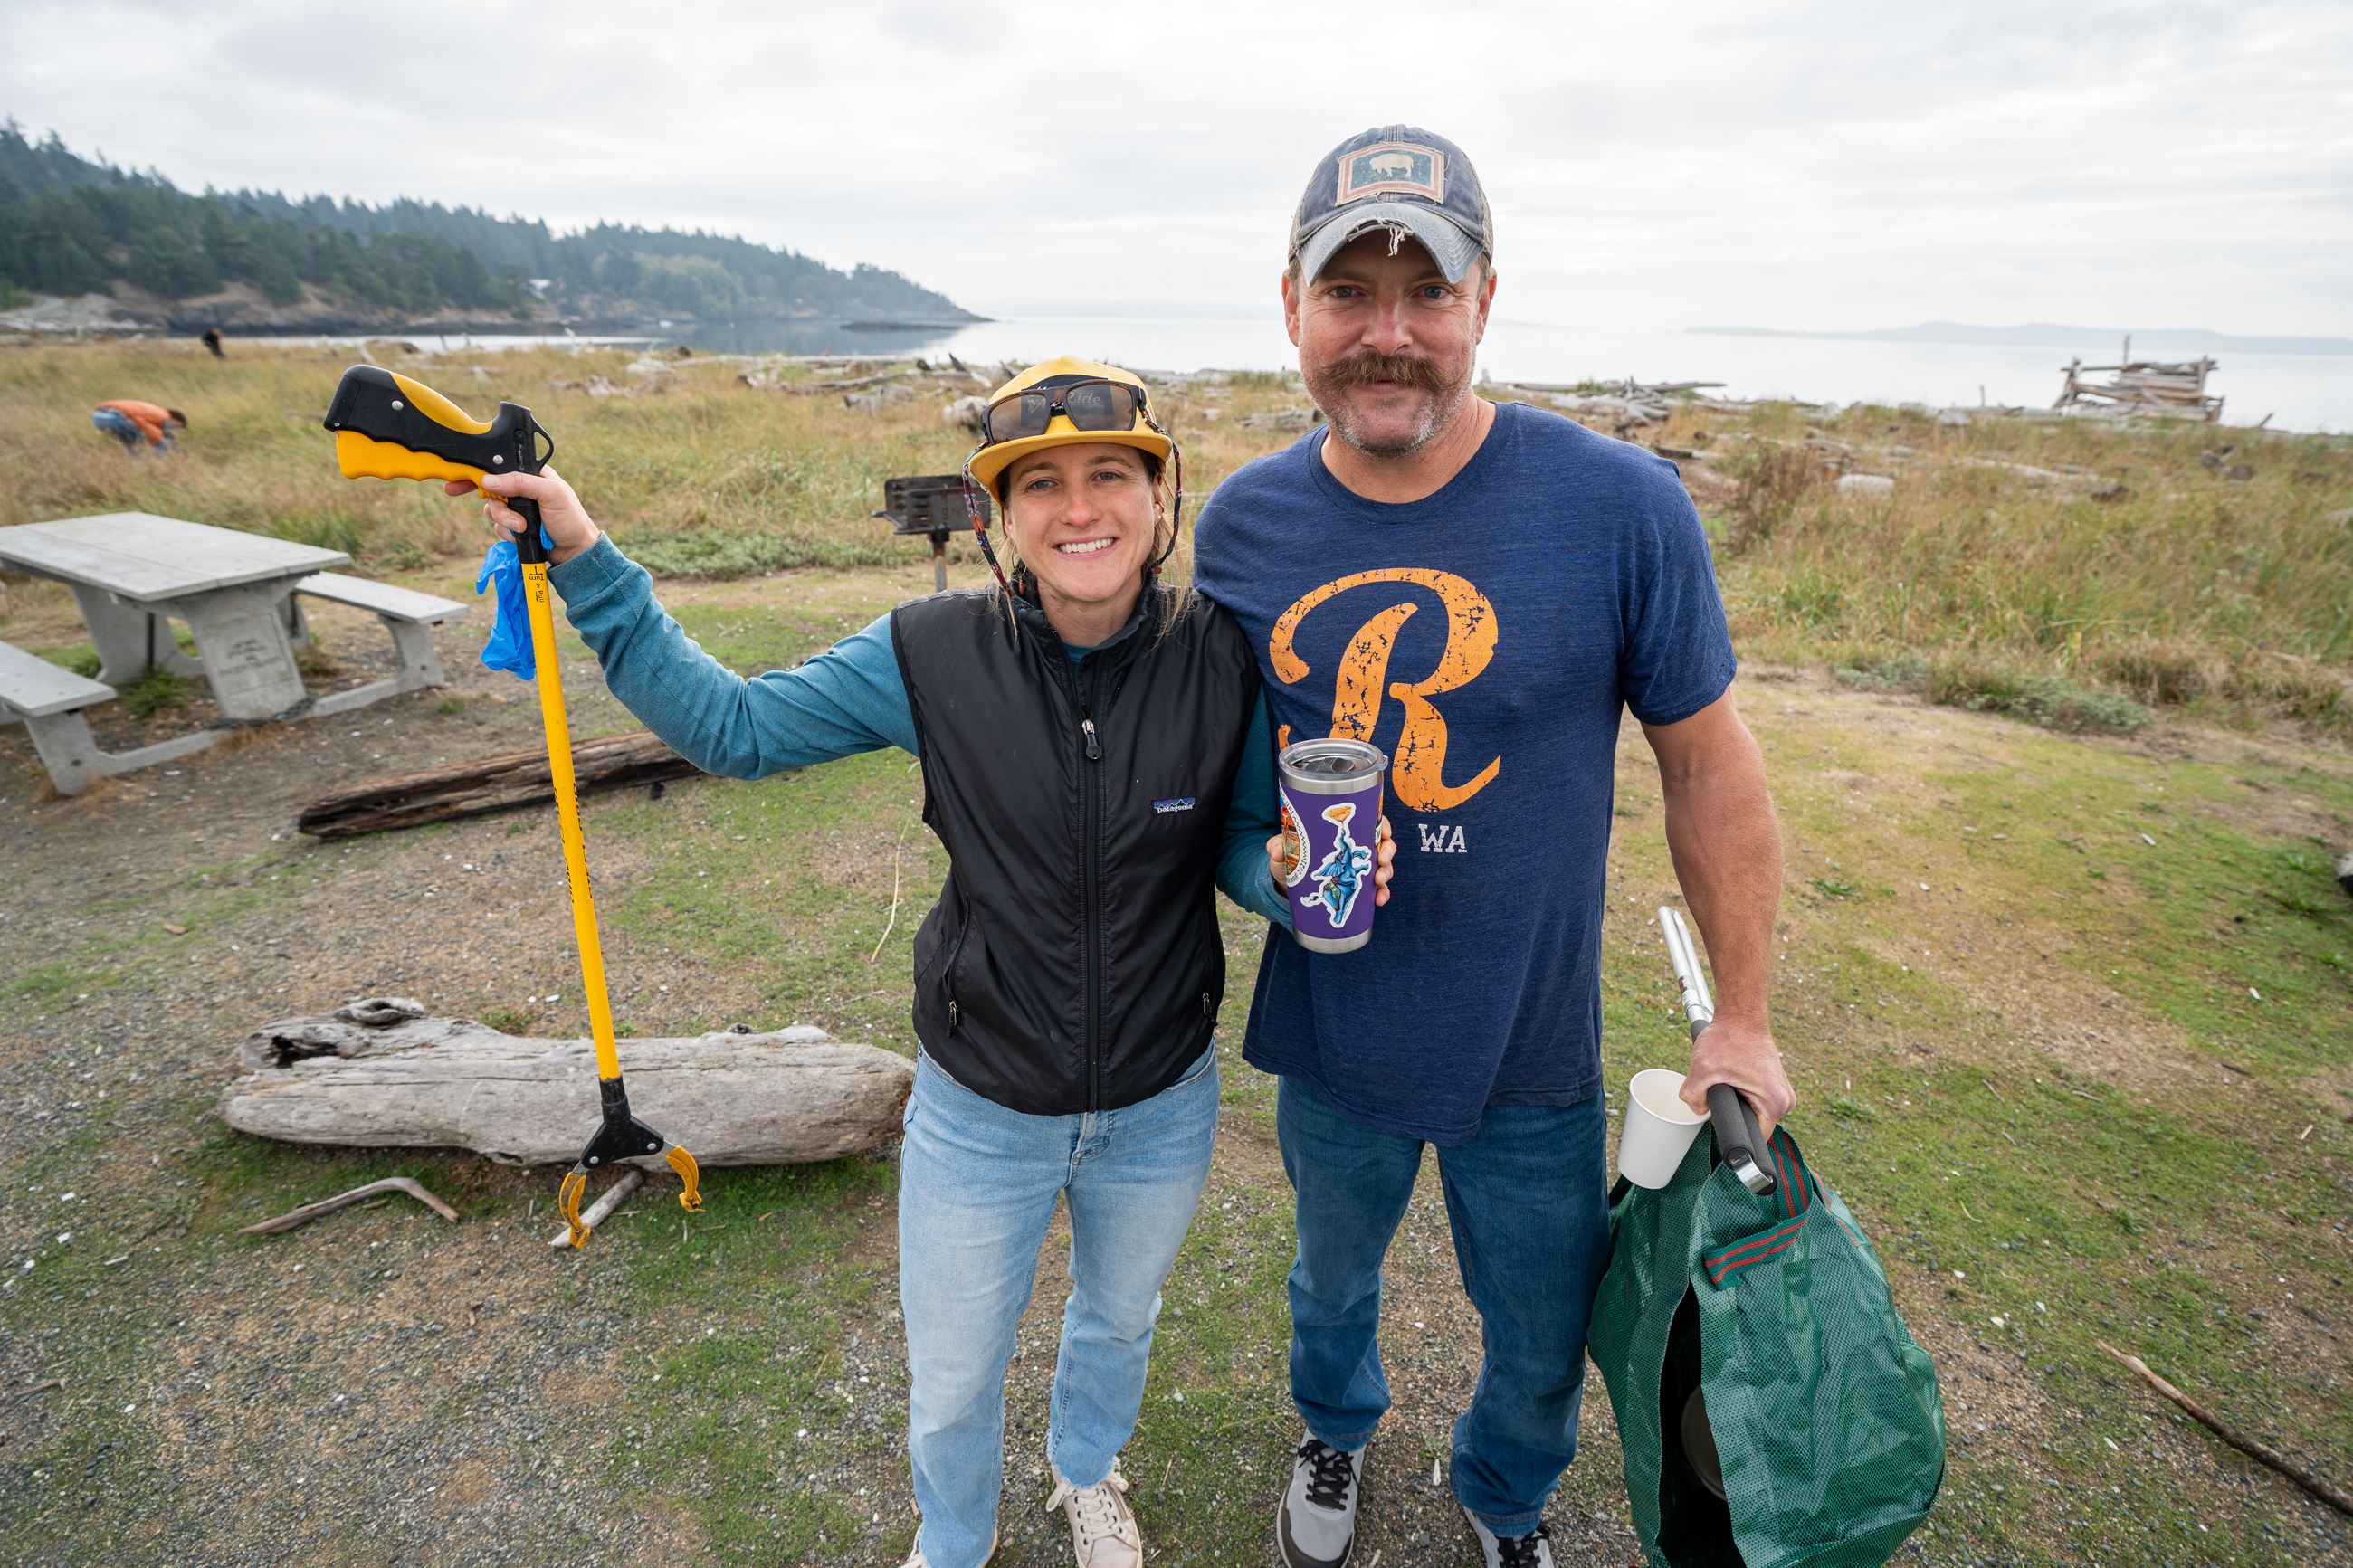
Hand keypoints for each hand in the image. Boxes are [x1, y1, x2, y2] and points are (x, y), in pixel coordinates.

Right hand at [443, 466, 599, 564]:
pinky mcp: (513, 526)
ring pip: (492, 509)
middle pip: (490, 488)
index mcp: (531, 474)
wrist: (574, 552)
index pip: (501, 466)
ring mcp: (516, 509)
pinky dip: (506, 531)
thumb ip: (521, 483)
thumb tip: (488, 480)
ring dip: (504, 520)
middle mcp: (521, 489)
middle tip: (455, 491)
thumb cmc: (570, 519)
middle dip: (487, 498)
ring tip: (523, 526)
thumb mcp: (551, 494)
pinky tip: (521, 534)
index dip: (480, 469)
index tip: (460, 474)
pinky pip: (497, 526)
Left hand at [1265, 814, 1397, 905]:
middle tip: (1381, 860)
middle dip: (1388, 851)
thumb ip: (1277, 846)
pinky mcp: (1357, 887)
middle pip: (1383, 843)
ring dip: (1386, 873)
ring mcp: (1358, 868)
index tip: (1384, 832)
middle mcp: (1355, 848)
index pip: (1371, 821)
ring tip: (1379, 882)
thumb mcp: (1284, 851)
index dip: (1383, 825)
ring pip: (1383, 866)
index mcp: (1343, 832)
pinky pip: (1376, 889)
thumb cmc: (1290, 861)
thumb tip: (1277, 849)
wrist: (1289, 886)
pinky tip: (1379, 900)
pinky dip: (1381, 894)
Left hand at [1681, 1015, 1794, 1140]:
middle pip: (1752, 1126)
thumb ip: (1692, 1097)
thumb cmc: (1727, 1038)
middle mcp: (1785, 1101)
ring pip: (1753, 1113)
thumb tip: (1698, 1110)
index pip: (1754, 1139)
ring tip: (1728, 1081)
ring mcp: (1783, 1093)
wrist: (1741, 1016)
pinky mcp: (1776, 1085)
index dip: (1732, 1134)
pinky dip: (1743, 1094)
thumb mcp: (1702, 1068)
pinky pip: (1757, 1101)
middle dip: (1733, 1114)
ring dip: (1737, 1103)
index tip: (1720, 1121)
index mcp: (1775, 1103)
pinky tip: (1734, 1079)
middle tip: (1720, 1091)